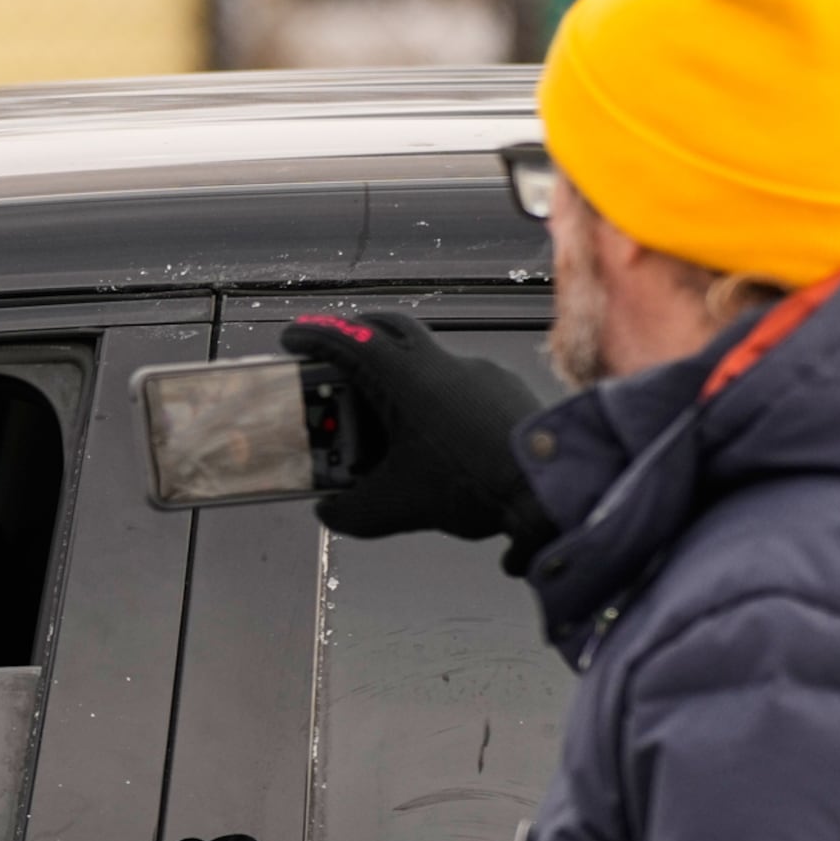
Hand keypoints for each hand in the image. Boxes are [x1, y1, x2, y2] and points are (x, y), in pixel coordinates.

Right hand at [280, 312, 548, 545]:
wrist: (545, 484)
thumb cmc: (473, 484)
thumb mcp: (392, 508)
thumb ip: (349, 512)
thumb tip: (328, 511)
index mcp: (403, 380)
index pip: (346, 342)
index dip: (313, 337)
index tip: (293, 340)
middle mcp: (439, 364)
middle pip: (387, 328)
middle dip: (356, 334)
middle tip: (335, 352)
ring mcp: (475, 371)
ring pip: (425, 356)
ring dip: (398, 371)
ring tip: (383, 411)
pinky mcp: (501, 387)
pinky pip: (458, 381)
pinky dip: (436, 397)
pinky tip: (435, 434)